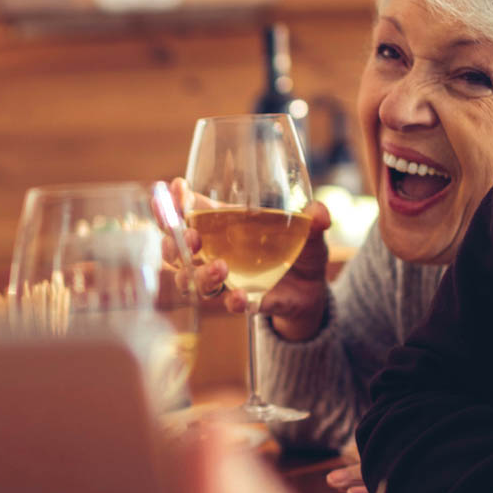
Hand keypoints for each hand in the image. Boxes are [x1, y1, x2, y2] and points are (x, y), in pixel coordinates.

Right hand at [173, 181, 331, 340]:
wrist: (312, 290)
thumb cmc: (299, 251)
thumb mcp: (308, 231)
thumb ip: (312, 220)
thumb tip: (318, 213)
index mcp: (223, 225)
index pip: (187, 211)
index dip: (173, 201)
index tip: (175, 187)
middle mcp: (215, 252)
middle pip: (176, 248)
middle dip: (174, 242)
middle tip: (191, 237)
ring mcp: (226, 280)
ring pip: (192, 280)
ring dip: (199, 275)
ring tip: (220, 269)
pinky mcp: (245, 301)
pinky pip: (230, 304)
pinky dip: (233, 302)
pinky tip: (239, 298)